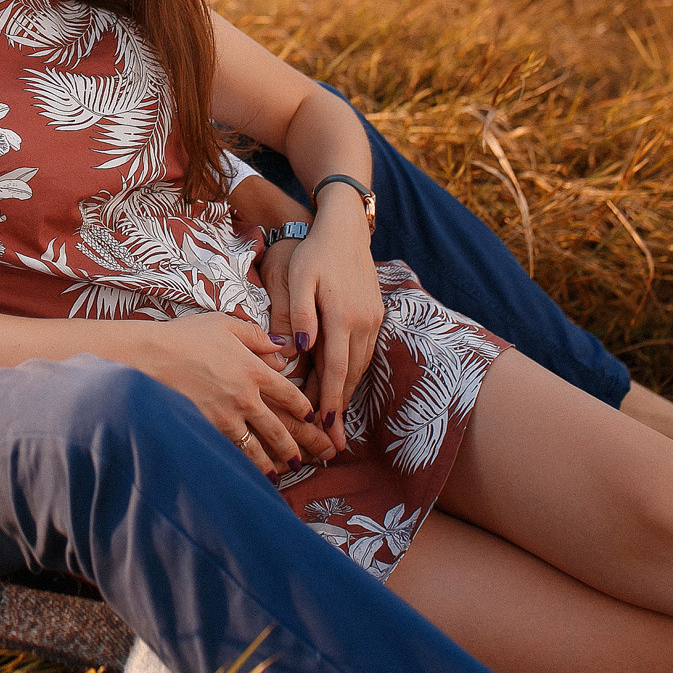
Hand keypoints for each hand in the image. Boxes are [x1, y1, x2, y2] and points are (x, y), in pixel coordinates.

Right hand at [129, 313, 331, 473]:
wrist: (152, 356)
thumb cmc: (186, 336)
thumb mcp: (225, 324)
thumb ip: (256, 336)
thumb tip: (281, 346)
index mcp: (255, 369)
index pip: (290, 393)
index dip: (304, 408)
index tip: (311, 417)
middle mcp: (246, 397)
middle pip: (281, 427)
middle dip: (298, 444)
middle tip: (312, 456)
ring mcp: (227, 416)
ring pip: (259, 445)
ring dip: (275, 460)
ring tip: (286, 470)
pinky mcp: (208, 429)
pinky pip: (234, 451)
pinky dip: (247, 464)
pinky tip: (252, 472)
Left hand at [282, 205, 383, 453]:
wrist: (345, 229)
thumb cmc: (314, 252)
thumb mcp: (299, 278)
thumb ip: (298, 315)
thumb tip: (298, 352)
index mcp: (342, 316)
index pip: (335, 368)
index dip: (329, 399)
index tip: (323, 426)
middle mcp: (363, 323)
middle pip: (350, 375)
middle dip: (339, 409)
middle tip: (331, 444)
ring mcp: (372, 320)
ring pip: (359, 367)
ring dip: (347, 394)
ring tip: (335, 423)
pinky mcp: (374, 316)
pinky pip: (363, 353)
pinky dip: (352, 374)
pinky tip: (342, 386)